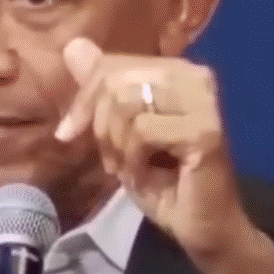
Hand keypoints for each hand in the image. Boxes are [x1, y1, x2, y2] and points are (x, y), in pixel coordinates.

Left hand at [53, 37, 243, 255]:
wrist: (202, 227)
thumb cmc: (163, 181)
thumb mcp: (119, 132)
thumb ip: (101, 89)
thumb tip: (74, 45)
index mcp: (176, 71)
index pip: (112, 65)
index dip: (85, 99)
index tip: (69, 133)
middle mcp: (195, 76)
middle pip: (116, 80)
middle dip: (99, 125)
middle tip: (110, 160)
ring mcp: (204, 101)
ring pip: (128, 102)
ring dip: (117, 145)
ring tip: (129, 168)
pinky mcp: (205, 131)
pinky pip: (144, 130)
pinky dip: (133, 159)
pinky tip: (146, 176)